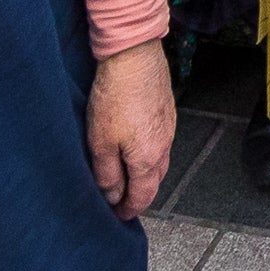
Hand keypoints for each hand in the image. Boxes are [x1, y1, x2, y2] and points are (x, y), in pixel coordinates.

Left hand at [85, 42, 177, 216]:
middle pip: (154, 181)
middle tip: (121, 200)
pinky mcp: (166, 110)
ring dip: (145, 174)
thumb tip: (112, 196)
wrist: (134, 54)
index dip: (129, 210)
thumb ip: (107, 174)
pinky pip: (161, 142)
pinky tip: (135, 145)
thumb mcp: (101, 142)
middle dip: (139, 194)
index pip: (142, 196)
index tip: (118, 216)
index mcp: (148, 159)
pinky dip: (149, 154)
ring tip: (127, 176)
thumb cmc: (116, 95)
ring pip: (159, 161)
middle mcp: (164, 145)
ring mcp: (168, 126)